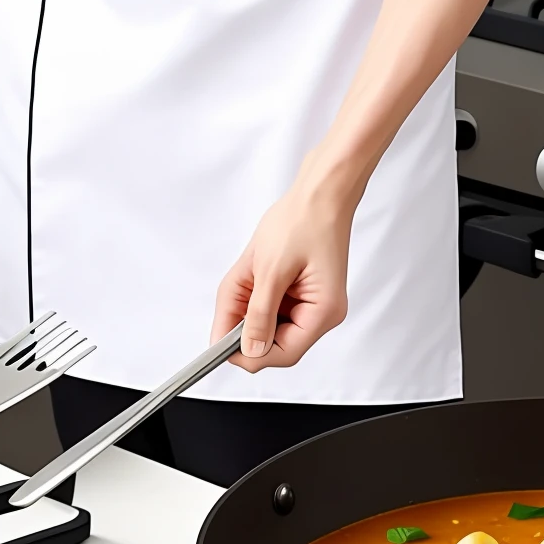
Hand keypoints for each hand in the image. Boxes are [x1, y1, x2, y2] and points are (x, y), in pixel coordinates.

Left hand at [212, 162, 356, 371]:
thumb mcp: (271, 268)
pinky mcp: (306, 289)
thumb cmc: (304, 219)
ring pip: (272, 320)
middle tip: (228, 299)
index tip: (220, 346)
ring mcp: (315, 301)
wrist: (321, 190)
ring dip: (250, 304)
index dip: (249, 352)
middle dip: (246, 323)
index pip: (283, 354)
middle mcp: (323, 312)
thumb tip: (248, 349)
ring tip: (247, 271)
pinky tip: (254, 270)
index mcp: (323, 312)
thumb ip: (258, 313)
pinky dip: (258, 292)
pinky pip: (275, 303)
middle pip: (276, 340)